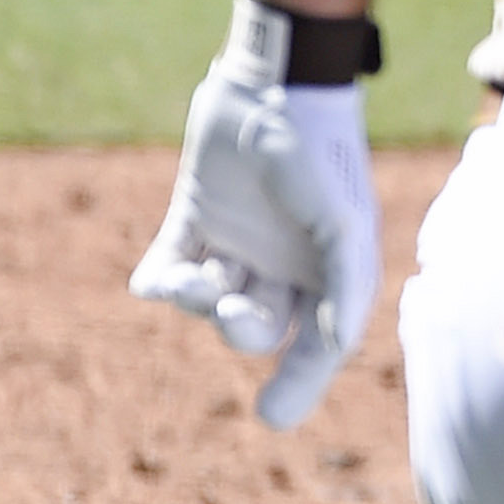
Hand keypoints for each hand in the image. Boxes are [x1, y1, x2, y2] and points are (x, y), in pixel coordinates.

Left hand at [129, 46, 381, 429]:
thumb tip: (332, 354)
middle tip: (234, 308)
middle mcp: (283, 260)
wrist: (273, 86)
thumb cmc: (318, 155)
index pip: (316, 341)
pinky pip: (165, 270)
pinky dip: (159, 282)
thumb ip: (344, 293)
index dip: (299, 382)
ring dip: (199, 300)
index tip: (270, 418)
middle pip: (257, 326)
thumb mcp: (343, 228)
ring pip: (210, 301)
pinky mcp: (194, 219)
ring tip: (198, 277)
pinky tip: (163, 276)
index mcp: (327, 267)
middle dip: (240, 329)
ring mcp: (237, 241)